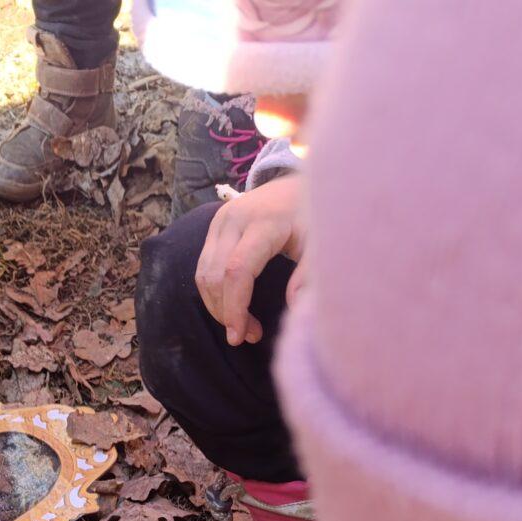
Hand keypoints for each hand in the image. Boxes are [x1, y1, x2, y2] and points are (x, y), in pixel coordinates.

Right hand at [195, 175, 304, 345]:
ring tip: (242, 326)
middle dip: (226, 313)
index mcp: (263, 222)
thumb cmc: (311, 215)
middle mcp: (234, 219)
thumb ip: (309, 273)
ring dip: (217, 307)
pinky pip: (203, 269)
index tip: (240, 336)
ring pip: (203, 275)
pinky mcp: (213, 228)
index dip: (235, 308)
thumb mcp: (319, 241)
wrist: (294, 183)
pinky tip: (232, 308)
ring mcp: (219, 222)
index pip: (237, 270)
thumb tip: (294, 308)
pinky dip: (213, 295)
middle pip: (215, 276)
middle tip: (248, 335)